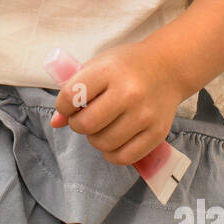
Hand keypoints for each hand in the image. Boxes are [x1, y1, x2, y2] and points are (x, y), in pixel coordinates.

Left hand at [49, 42, 185, 165]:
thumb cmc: (126, 66)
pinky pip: (124, 157)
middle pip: (86, 124)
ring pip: (103, 143)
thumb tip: (55, 122)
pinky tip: (111, 141)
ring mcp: (144, 115)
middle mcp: (128, 93)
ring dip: (93, 139)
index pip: (71, 96)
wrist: (167, 67)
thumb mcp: (98, 66)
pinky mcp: (157, 133)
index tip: (67, 106)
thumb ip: (75, 90)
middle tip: (82, 119)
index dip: (62, 106)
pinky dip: (111, 154)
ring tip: (98, 128)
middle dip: (77, 124)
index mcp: (108, 71)